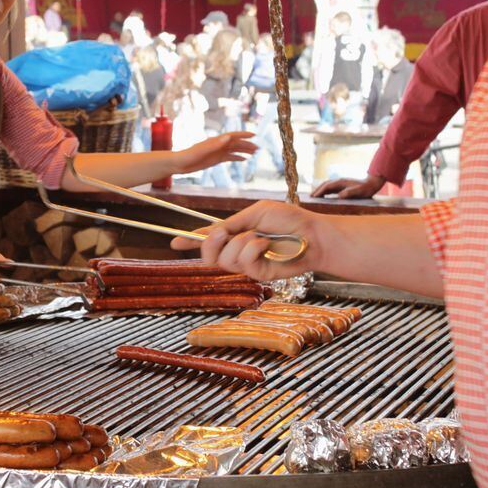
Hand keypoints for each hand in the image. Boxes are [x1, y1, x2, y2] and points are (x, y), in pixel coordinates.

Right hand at [170, 200, 322, 280]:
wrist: (313, 234)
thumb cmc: (289, 220)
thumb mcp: (255, 213)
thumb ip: (231, 223)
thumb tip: (210, 231)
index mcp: (235, 233)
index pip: (208, 239)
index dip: (190, 241)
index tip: (173, 242)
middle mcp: (238, 250)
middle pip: (208, 256)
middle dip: (208, 244)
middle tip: (221, 233)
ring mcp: (248, 264)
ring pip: (224, 260)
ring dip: (240, 243)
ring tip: (259, 237)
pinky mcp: (259, 274)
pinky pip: (243, 263)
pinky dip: (253, 248)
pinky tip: (266, 244)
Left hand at [175, 132, 255, 173]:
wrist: (180, 163)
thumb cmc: (189, 155)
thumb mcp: (202, 150)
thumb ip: (215, 144)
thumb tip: (228, 137)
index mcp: (216, 141)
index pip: (233, 136)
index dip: (243, 135)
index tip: (254, 135)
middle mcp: (218, 145)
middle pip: (236, 143)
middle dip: (247, 144)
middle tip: (258, 148)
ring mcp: (217, 152)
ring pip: (234, 150)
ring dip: (244, 150)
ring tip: (254, 152)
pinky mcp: (215, 159)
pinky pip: (229, 157)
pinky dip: (237, 158)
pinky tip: (244, 159)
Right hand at [311, 174, 385, 198]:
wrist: (372, 183)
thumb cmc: (366, 189)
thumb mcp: (359, 192)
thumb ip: (350, 193)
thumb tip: (339, 196)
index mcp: (341, 182)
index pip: (327, 186)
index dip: (319, 191)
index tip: (313, 197)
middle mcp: (339, 181)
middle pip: (324, 184)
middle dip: (317, 190)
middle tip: (310, 197)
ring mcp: (341, 183)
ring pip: (327, 185)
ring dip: (320, 190)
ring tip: (314, 196)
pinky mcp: (342, 185)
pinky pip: (331, 188)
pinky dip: (325, 191)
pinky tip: (323, 196)